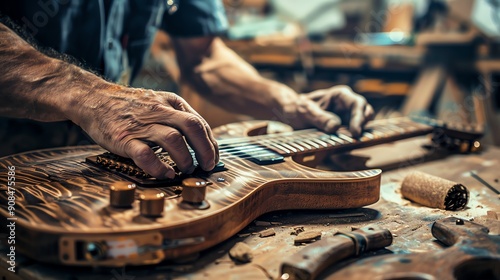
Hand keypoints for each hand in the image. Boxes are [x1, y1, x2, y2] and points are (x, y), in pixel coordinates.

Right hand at [71, 85, 218, 178]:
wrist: (93, 98)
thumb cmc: (129, 106)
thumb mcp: (158, 102)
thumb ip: (177, 117)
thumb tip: (201, 141)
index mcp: (171, 102)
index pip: (200, 123)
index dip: (210, 144)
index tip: (212, 158)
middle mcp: (159, 111)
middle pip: (193, 127)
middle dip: (205, 150)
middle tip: (207, 166)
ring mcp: (142, 125)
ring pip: (174, 139)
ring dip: (185, 158)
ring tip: (186, 170)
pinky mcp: (124, 138)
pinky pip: (146, 155)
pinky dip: (159, 167)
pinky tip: (166, 174)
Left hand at [281, 85, 373, 136]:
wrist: (292, 114)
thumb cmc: (299, 108)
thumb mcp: (305, 111)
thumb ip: (320, 118)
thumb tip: (335, 127)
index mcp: (340, 95)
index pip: (357, 104)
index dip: (359, 118)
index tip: (355, 132)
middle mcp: (348, 105)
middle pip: (365, 113)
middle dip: (363, 125)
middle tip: (355, 139)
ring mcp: (348, 117)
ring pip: (363, 124)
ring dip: (358, 134)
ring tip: (349, 144)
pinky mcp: (345, 128)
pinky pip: (353, 134)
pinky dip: (351, 141)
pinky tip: (344, 148)